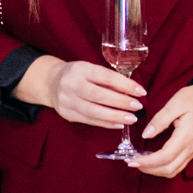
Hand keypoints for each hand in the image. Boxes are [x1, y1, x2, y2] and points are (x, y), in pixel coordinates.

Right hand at [19, 55, 142, 128]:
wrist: (51, 82)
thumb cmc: (78, 74)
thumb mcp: (90, 69)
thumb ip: (108, 79)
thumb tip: (132, 92)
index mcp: (81, 69)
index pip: (106, 77)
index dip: (125, 85)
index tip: (141, 91)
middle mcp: (72, 84)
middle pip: (99, 96)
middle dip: (121, 102)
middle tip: (138, 107)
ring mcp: (67, 101)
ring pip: (94, 111)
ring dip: (115, 116)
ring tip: (132, 118)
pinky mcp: (67, 114)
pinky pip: (89, 120)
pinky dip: (106, 123)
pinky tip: (119, 124)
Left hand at [133, 81, 192, 178]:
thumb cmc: (192, 99)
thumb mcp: (174, 104)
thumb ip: (160, 120)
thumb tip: (146, 135)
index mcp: (187, 135)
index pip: (165, 156)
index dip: (147, 162)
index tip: (131, 160)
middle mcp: (191, 147)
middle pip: (169, 168)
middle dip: (149, 169)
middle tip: (131, 162)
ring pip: (173, 171)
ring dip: (155, 171)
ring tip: (140, 163)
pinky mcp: (192, 151)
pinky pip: (177, 166)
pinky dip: (163, 167)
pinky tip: (152, 161)